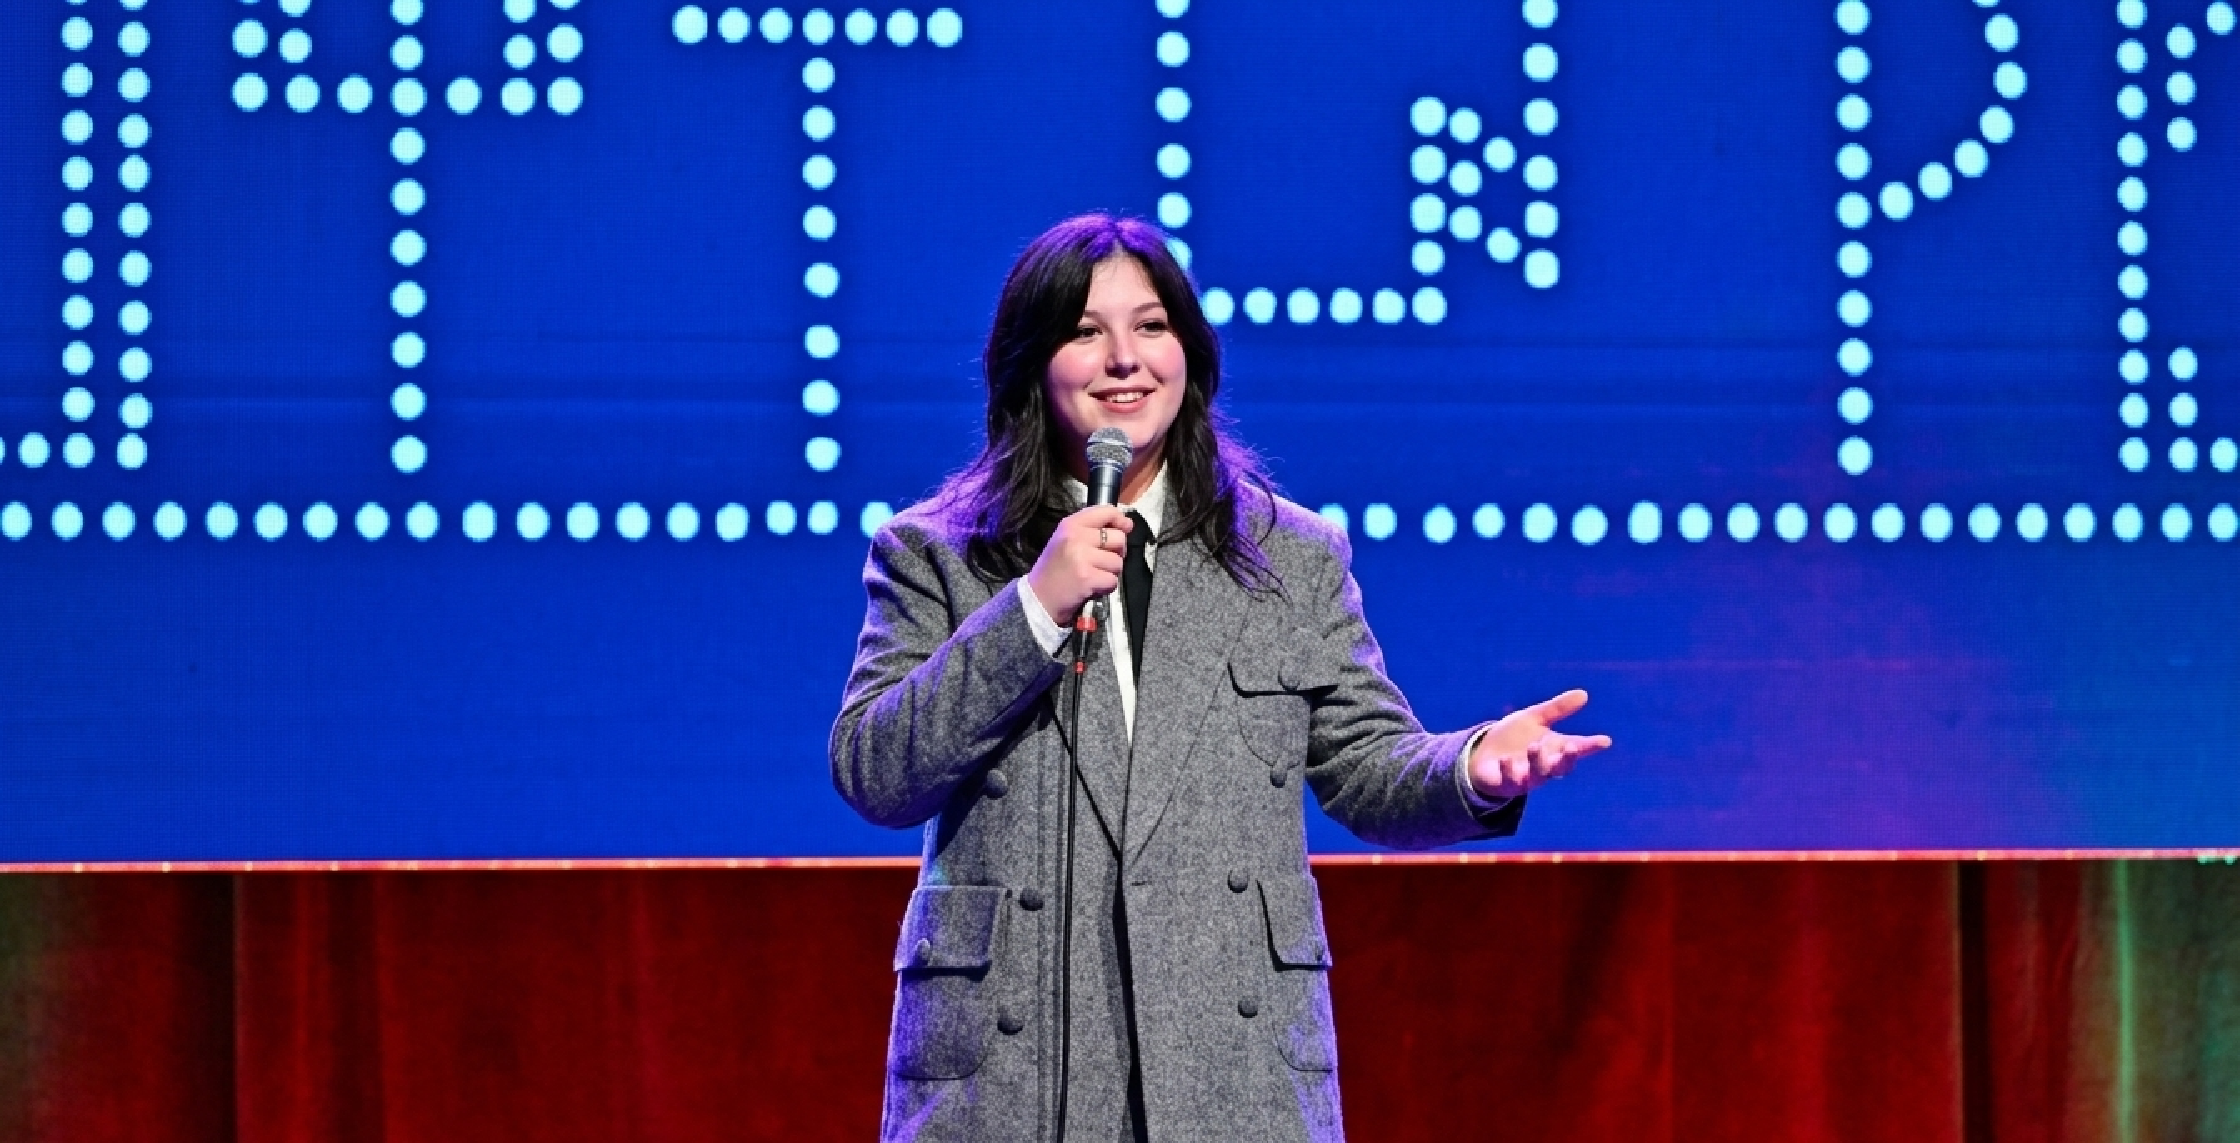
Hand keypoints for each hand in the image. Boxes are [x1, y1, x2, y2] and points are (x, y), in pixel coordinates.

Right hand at [1025, 506, 1132, 624]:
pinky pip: (1113, 581)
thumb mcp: (1067, 540)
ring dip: (1110, 572)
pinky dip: (1106, 587)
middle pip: (1119, 538)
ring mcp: (1082, 558)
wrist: (1038, 598)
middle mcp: (1076, 537)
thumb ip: (1093, 530)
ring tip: (1093, 575)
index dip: (1120, 520)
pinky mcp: (1088, 578)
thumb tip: (1128, 525)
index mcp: (1071, 524)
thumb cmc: (1055, 569)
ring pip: (1118, 562)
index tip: (1124, 528)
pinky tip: (1092, 587)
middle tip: (1100, 561)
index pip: (1106, 511)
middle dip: (1116, 552)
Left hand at [1465, 689, 1611, 799]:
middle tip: (1573, 747)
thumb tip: (1583, 694)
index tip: (1604, 741)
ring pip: (1538, 775)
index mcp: (1554, 749)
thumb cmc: (1514, 737)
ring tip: (1535, 746)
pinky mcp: (1505, 784)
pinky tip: (1506, 759)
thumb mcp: (1534, 718)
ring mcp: (1526, 777)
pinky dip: (1509, 770)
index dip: (1590, 746)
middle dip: (1568, 759)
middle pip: (1561, 767)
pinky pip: (1510, 781)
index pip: (1577, 748)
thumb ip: (1557, 709)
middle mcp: (1544, 766)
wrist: (1483, 754)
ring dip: (1538, 761)